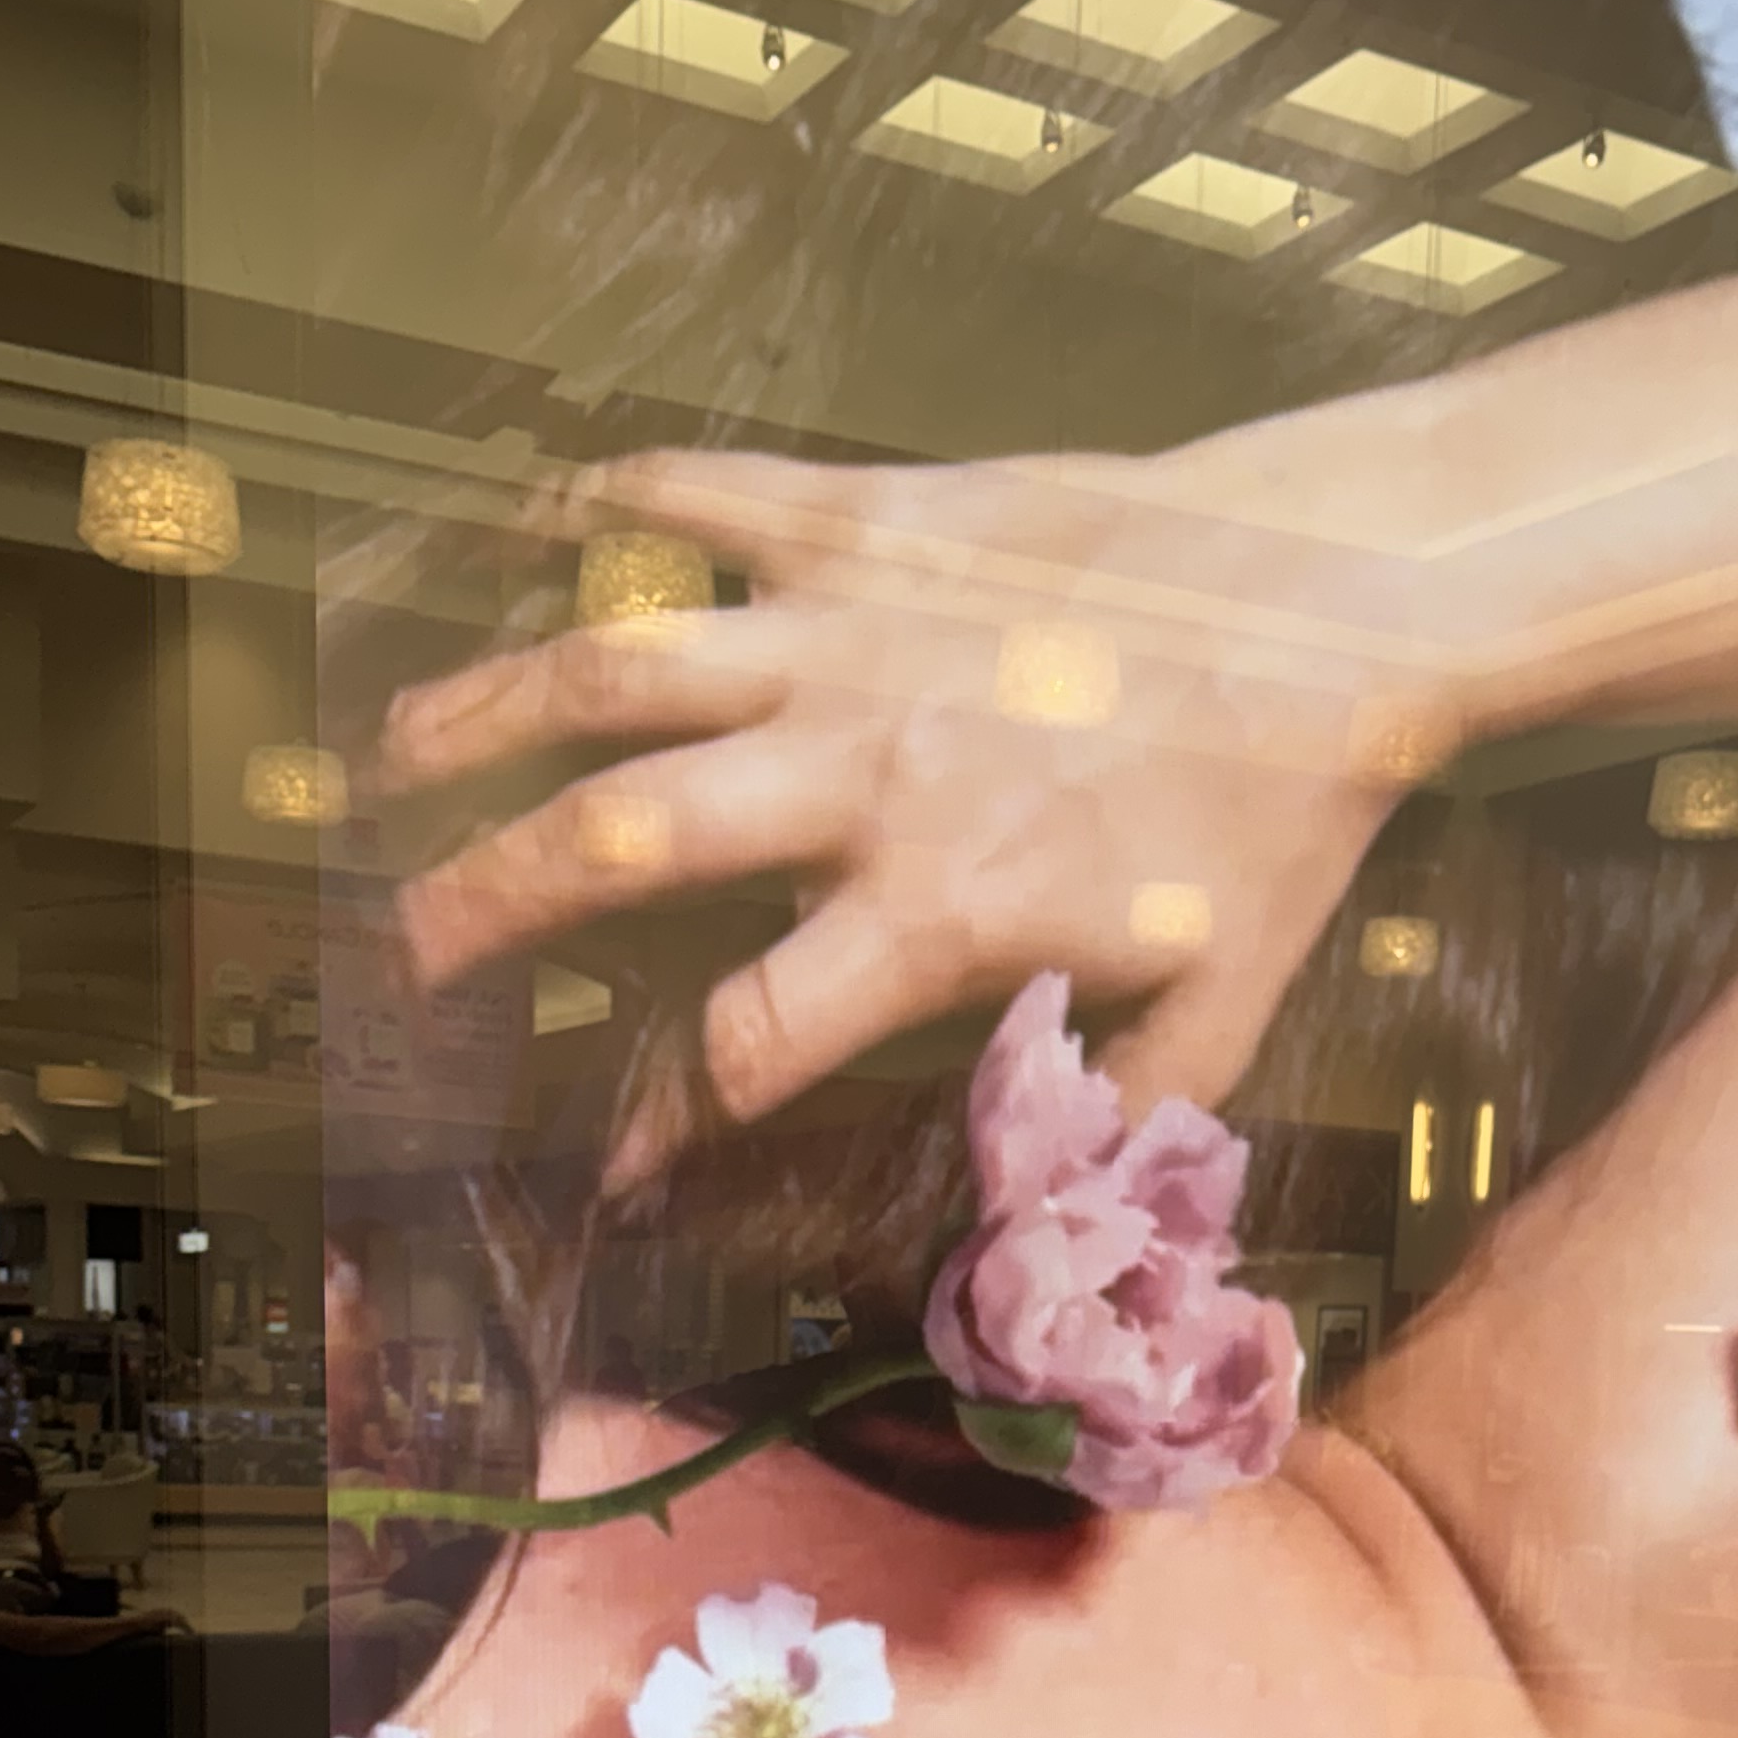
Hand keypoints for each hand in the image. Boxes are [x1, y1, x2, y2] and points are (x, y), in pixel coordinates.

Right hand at [379, 448, 1449, 1122]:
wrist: (1347, 602)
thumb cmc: (1277, 824)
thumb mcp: (1209, 1018)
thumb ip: (1090, 1135)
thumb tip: (1004, 1241)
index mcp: (940, 907)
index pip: (744, 1039)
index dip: (654, 1119)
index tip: (605, 1166)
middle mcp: (864, 770)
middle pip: (616, 843)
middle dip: (484, 907)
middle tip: (411, 957)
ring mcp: (852, 629)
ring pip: (615, 664)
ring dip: (480, 709)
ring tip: (390, 756)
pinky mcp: (871, 513)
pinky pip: (702, 496)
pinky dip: (606, 504)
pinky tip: (531, 524)